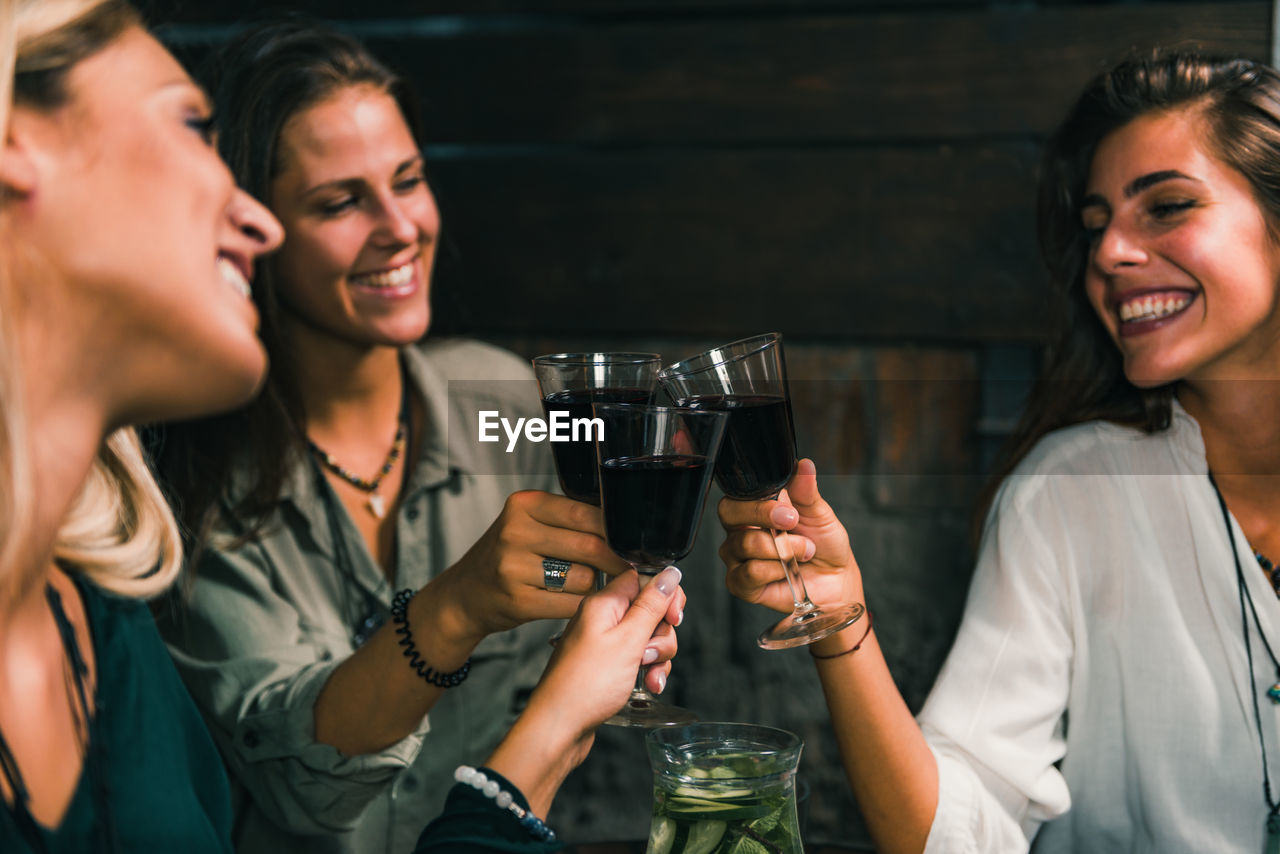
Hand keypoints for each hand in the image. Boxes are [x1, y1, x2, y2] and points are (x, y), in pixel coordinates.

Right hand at [429, 490, 633, 644]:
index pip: (585, 513)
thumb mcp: (526, 524)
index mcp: (524, 505)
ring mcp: (514, 567)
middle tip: (627, 567)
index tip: (631, 541)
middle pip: (590, 545)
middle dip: (615, 560)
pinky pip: (571, 603)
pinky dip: (582, 605)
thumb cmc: (505, 557)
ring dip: (596, 585)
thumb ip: (567, 519)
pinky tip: (577, 602)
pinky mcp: (519, 601)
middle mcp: (515, 532)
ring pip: (584, 577)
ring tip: (590, 585)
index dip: (615, 530)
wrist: (463, 595)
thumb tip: (622, 525)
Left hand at [484, 567, 682, 815]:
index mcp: (604, 603)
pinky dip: (647, 670)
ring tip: (649, 676)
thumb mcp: (628, 641)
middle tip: (651, 654)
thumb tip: (670, 573)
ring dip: (658, 657)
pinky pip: (636, 658)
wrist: (559, 728)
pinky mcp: (607, 665)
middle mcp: (602, 618)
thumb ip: (652, 605)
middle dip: (662, 634)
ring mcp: (604, 642)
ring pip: (648, 637)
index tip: (673, 618)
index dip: (665, 596)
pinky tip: (648, 685)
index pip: (644, 579)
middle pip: (650, 610)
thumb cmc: (586, 685)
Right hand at [719, 458, 863, 613]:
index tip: (790, 511)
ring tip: (805, 551)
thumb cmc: (823, 544)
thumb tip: (804, 465)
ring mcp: (736, 557)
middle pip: (729, 514)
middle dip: (764, 518)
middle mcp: (738, 530)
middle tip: (793, 525)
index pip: (737, 495)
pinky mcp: (740, 584)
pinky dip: (775, 570)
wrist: (835, 580)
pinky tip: (789, 571)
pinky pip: (750, 573)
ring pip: (746, 544)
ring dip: (783, 549)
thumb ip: (806, 491)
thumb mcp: (819, 514)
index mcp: (752, 508)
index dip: (759, 502)